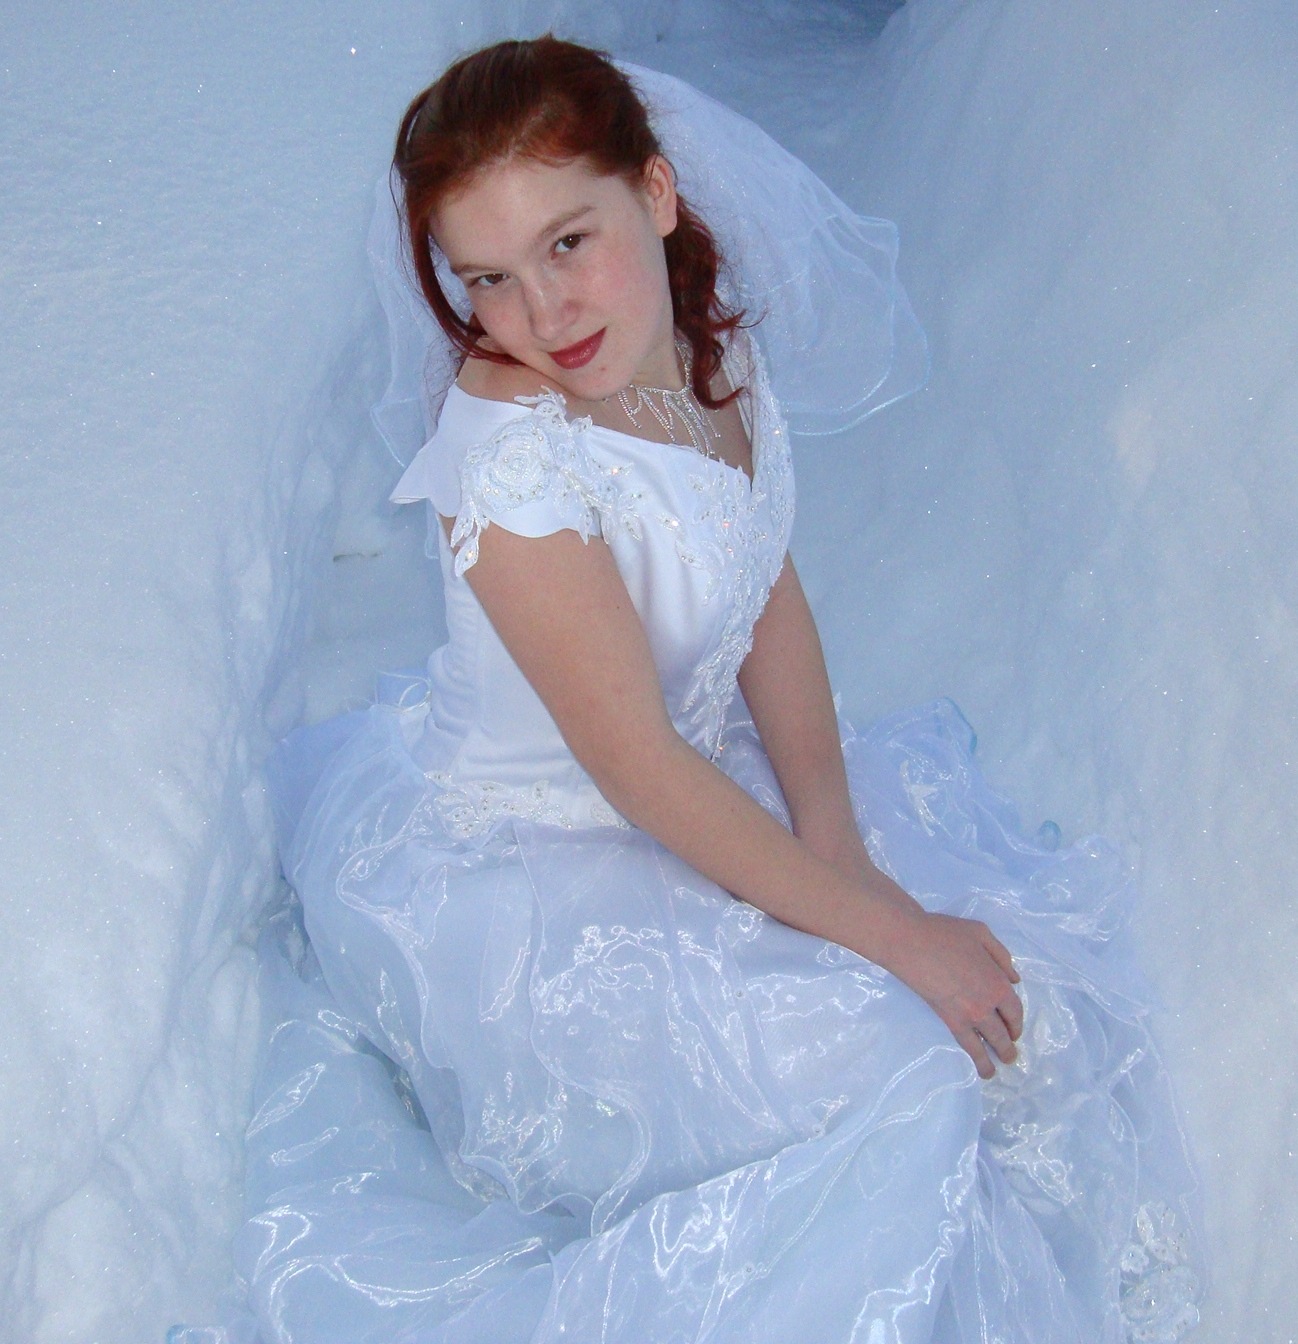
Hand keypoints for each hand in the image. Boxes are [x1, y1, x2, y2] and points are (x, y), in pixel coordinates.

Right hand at [886, 911, 1022, 1078]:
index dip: (1017, 1022)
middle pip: (1005, 1031)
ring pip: (990, 1043)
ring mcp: (970, 1015)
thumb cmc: (945, 933)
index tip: (1014, 1029)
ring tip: (997, 1069)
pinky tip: (981, 1069)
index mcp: (999, 982)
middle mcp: (989, 1004)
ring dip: (997, 1057)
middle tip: (1009, 1054)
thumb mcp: (981, 933)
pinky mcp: (950, 1020)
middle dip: (1009, 1045)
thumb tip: (1014, 979)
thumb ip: (1002, 956)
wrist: (912, 943)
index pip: (1015, 1010)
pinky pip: (968, 1045)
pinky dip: (977, 1060)